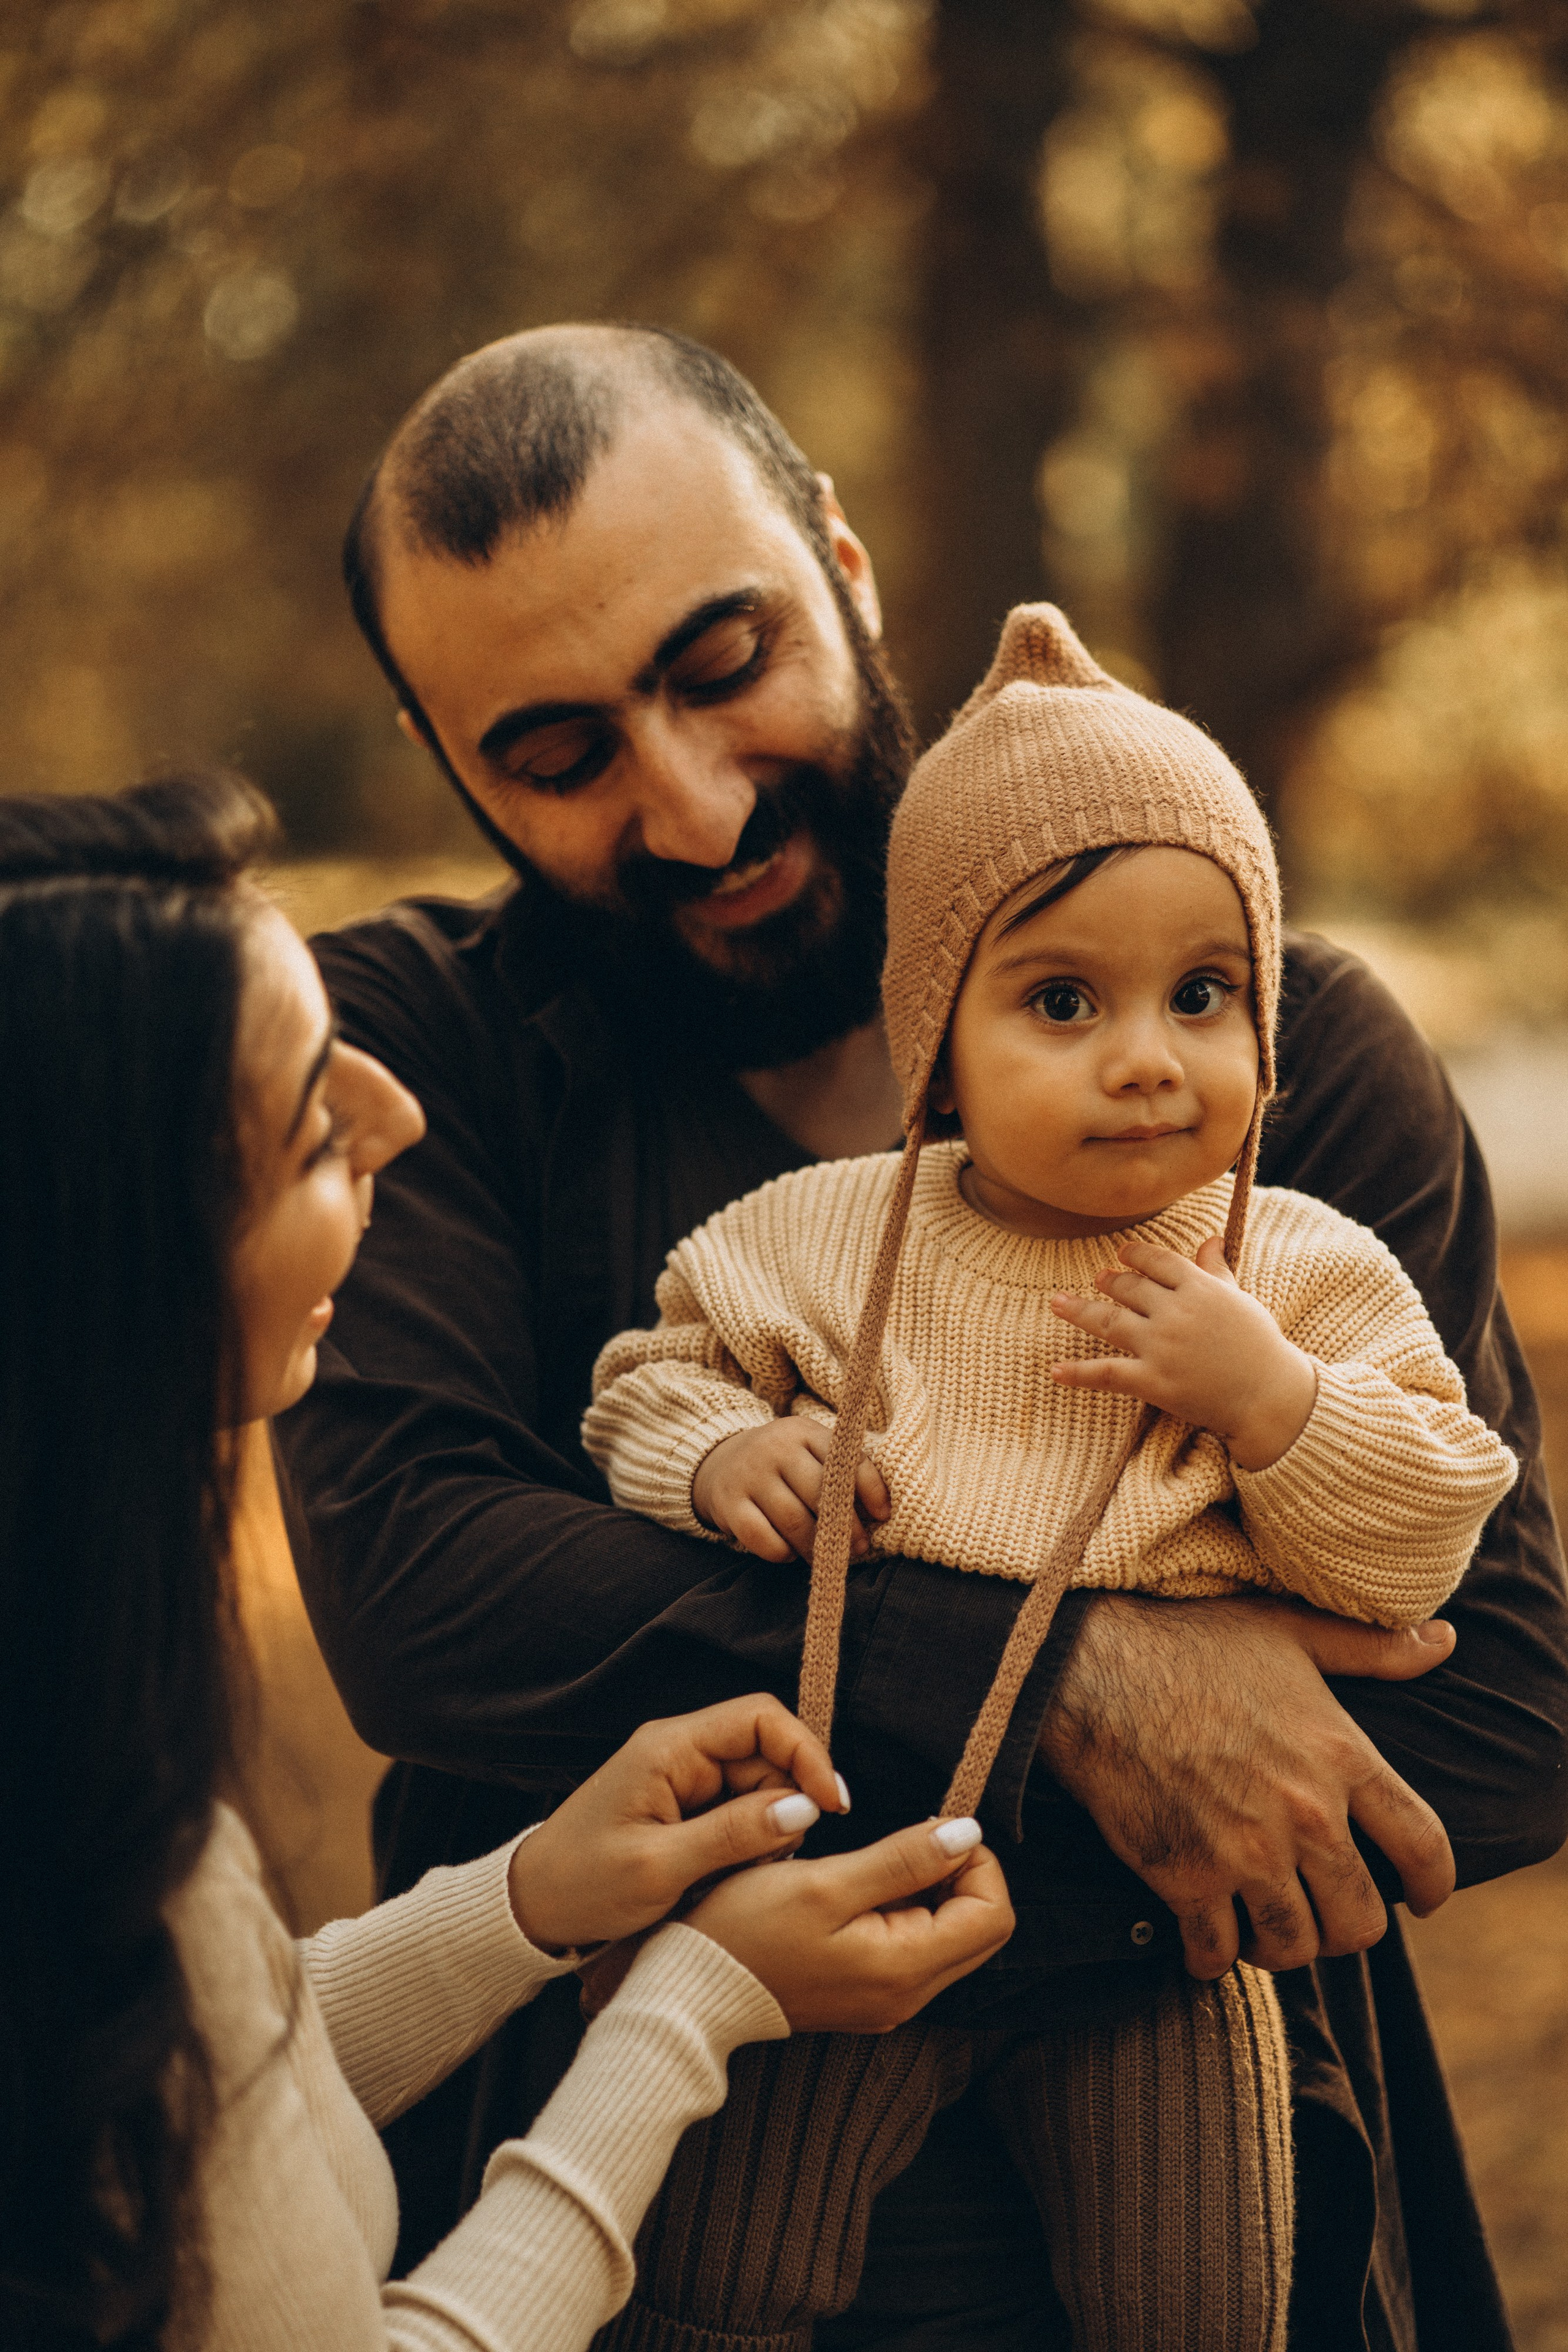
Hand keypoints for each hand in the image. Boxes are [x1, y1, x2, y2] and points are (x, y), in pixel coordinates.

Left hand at [508, 1695, 848, 1952]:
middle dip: (788, 1802)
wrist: (533, 1910)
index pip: (761, 1719)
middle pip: (768, 1753)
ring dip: (768, 1828)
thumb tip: (805, 1808)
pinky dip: (749, 1841)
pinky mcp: (686, 1806)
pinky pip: (741, 1810)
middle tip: (777, 1859)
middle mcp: (681, 1751)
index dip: (806, 1753)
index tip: (831, 1805)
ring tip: (741, 1873)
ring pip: (760, 1785)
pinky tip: (729, 1874)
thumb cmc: (582, 1885)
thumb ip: (733, 1834)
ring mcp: (684, 1777)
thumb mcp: (659, 1868)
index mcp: (670, 1747)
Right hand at [685, 1816, 1015, 2030]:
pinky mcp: (868, 1992)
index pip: (994, 1914)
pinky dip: (904, 1909)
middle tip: (908, 1838)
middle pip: (980, 1928)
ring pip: (949, 1935)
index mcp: (905, 1969)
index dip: (975, 1861)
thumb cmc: (748, 1929)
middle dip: (958, 1873)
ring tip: (876, 1860)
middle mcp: (909, 1995)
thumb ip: (903, 1860)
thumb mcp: (826, 1883)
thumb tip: (968, 1833)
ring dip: (929, 1889)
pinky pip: (915, 1947)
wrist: (692, 1987)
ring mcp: (889, 1998)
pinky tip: (861, 1886)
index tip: (929, 1829)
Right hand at [693, 1419, 890, 1563]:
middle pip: (819, 1492)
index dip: (869, 1489)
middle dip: (846, 1526)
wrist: (720, 1459)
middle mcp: (774, 1448)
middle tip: (859, 1548)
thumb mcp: (810, 1450)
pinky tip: (790, 1552)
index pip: (844, 1458)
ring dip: (816, 1546)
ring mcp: (748, 1475)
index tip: (882, 1516)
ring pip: (792, 1520)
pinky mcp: (728, 1503)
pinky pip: (762, 1538)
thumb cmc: (783, 1462)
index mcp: (803, 1431)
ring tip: (829, 1557)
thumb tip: (880, 1512)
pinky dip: (782, 1552)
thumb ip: (842, 1470)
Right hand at [1039, 1592, 1456, 1978]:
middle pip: (1362, 1921)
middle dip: (1349, 1929)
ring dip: (1284, 1947)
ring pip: (1295, 1948)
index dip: (1433, 1886)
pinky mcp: (1184, 1877)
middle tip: (1325, 1915)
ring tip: (1266, 1928)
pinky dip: (1213, 1957)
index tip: (1424, 1901)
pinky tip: (1206, 1939)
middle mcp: (1305, 1815)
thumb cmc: (1192, 1642)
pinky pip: (1217, 1953)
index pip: (1423, 1846)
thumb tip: (1442, 1644)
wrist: (1093, 1667)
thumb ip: (1370, 1648)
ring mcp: (1245, 1852)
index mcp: (1341, 1755)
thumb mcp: (1289, 1630)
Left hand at [1049, 1235, 1318, 1469]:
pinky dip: (1078, 1374)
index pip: (1158, 1261)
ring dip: (1079, 1310)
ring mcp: (1161, 1346)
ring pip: (1109, 1321)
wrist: (1270, 1397)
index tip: (1122, 1253)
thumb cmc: (1259, 1347)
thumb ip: (1217, 1270)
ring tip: (1057, 1302)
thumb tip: (1210, 1239)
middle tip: (1099, 1279)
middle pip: (1130, 1288)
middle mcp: (1176, 1312)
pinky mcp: (1153, 1381)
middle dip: (1111, 1282)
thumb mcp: (1239, 1300)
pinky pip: (1106, 1373)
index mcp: (1200, 1288)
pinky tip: (1055, 1372)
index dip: (1135, 1255)